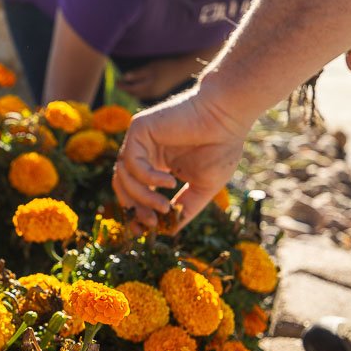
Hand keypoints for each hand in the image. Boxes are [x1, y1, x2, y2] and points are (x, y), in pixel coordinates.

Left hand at [111, 88, 248, 233]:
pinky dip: (147, 178)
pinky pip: (131, 161)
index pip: (135, 191)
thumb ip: (185, 207)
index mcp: (157, 164)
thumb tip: (170, 231)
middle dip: (135, 208)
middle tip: (152, 223)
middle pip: (124, 186)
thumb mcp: (202, 186)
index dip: (137, 212)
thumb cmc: (220, 148)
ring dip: (142, 197)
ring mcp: (139, 140)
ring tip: (164, 206)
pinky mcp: (139, 129)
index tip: (147, 231)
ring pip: (123, 176)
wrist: (227, 119)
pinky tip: (169, 182)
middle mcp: (145, 152)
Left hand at [118, 55, 198, 100]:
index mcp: (149, 88)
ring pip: (140, 95)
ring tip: (126, 84)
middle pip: (135, 94)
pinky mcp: (160, 92)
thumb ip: (138, 73)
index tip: (116, 81)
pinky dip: (139, 91)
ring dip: (132, 91)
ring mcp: (157, 94)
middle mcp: (152, 93)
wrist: (183, 68)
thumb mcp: (151, 67)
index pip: (132, 89)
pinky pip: (146, 94)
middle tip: (119, 83)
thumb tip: (124, 77)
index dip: (123, 86)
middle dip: (126, 89)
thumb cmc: (166, 65)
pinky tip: (137, 86)